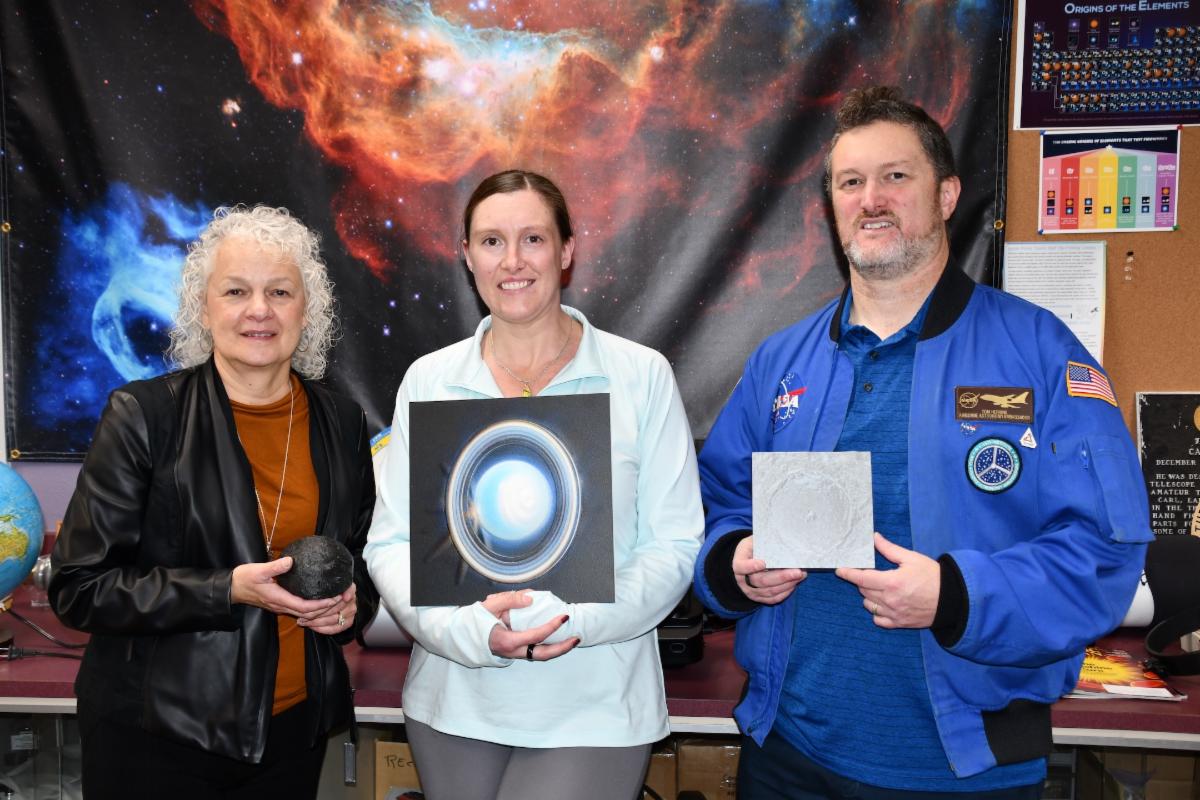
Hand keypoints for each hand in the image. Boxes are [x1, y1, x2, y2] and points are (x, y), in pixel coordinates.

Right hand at [231, 559, 354, 633]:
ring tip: (335, 601)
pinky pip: (299, 610)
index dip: (320, 604)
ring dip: (320, 610)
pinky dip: (312, 609)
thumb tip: (290, 561)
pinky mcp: (280, 604)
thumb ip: (275, 567)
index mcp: (278, 599)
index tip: (334, 598)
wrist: (232, 589)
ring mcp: (280, 607)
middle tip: (340, 599)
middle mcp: (281, 606)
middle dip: (325, 609)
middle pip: (307, 613)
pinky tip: (320, 602)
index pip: (304, 606)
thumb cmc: (244, 578)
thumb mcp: (258, 570)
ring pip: (304, 614)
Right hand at [482, 590, 578, 661]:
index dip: (552, 626)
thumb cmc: (474, 621)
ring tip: (571, 640)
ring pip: (539, 656)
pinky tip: (556, 638)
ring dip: (557, 649)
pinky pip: (534, 651)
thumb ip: (510, 600)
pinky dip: (547, 646)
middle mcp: (512, 651)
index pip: (536, 636)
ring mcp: (513, 654)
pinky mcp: (514, 652)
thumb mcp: (489, 606)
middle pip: (543, 654)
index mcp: (507, 641)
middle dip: (562, 648)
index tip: (563, 617)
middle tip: (577, 638)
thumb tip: (531, 598)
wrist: (462, 636)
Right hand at [734, 536, 805, 604]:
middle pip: (761, 581)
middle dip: (781, 577)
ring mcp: (750, 591)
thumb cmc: (752, 548)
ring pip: (769, 591)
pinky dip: (785, 592)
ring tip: (801, 575)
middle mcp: (742, 580)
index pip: (741, 566)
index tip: (763, 563)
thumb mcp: (753, 541)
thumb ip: (764, 543)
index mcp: (739, 562)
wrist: (745, 561)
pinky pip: (773, 599)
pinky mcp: (758, 598)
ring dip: (787, 584)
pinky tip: (794, 583)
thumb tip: (784, 542)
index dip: (751, 566)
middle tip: (798, 572)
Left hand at [836, 533, 940, 628]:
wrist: (953, 599)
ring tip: (878, 588)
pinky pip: (879, 620)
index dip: (848, 573)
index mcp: (891, 582)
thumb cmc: (933, 576)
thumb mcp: (911, 558)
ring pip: (869, 605)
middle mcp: (890, 600)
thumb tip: (874, 538)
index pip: (861, 578)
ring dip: (868, 596)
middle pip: (864, 591)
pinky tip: (882, 604)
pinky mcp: (900, 623)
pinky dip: (876, 612)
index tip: (839, 570)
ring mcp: (894, 613)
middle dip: (862, 581)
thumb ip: (889, 549)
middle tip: (869, 574)